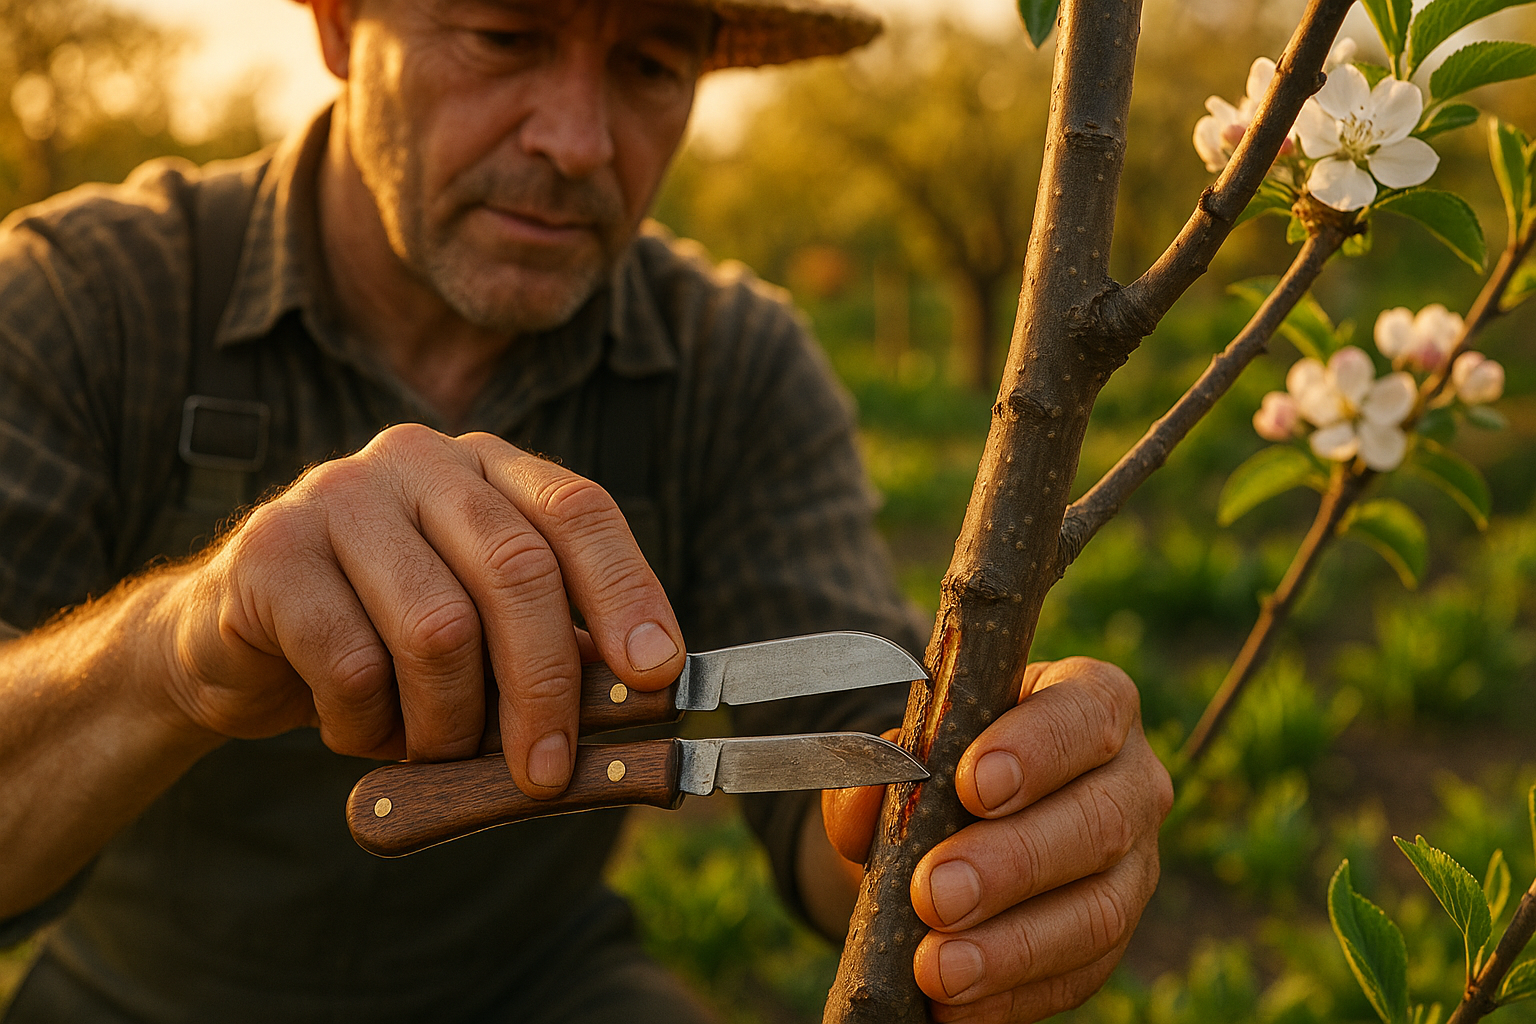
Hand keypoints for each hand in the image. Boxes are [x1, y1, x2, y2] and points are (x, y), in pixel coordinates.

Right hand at [160, 424, 685, 796]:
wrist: (231, 643)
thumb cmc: (381, 639)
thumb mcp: (479, 630)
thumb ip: (552, 644)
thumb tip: (642, 696)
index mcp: (487, 466)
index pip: (579, 511)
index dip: (627, 593)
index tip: (659, 674)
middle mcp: (420, 461)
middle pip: (518, 570)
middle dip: (544, 688)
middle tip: (546, 772)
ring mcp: (339, 495)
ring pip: (439, 628)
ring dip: (446, 721)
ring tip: (428, 746)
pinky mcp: (269, 551)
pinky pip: (351, 664)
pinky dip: (367, 726)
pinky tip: (357, 728)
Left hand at [822, 657, 1171, 1021]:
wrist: (956, 817)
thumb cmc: (945, 760)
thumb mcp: (912, 745)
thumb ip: (883, 763)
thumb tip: (865, 797)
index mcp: (1092, 702)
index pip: (1087, 714)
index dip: (1037, 749)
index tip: (972, 785)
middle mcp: (1132, 780)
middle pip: (1099, 822)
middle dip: (1014, 862)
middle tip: (936, 892)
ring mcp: (1134, 865)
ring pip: (1099, 910)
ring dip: (1012, 945)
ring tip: (937, 967)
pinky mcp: (1114, 938)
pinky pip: (1078, 973)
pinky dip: (1011, 993)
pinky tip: (954, 1003)